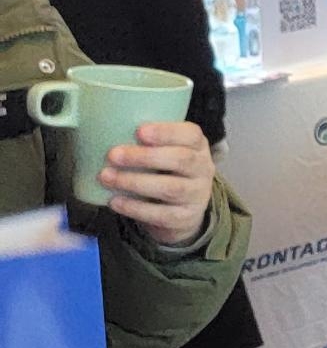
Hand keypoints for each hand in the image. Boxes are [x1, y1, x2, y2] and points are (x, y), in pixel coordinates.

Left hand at [100, 121, 215, 246]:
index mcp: (198, 147)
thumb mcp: (166, 151)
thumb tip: (102, 129)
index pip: (191, 135)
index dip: (167, 132)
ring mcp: (196, 195)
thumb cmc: (166, 172)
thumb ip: (147, 141)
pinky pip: (161, 214)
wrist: (183, 210)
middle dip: (145, 156)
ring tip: (106, 177)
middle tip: (113, 155)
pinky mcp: (185, 218)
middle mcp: (203, 169)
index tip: (139, 131)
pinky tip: (114, 201)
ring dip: (135, 182)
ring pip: (171, 188)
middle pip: (182, 160)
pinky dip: (135, 208)